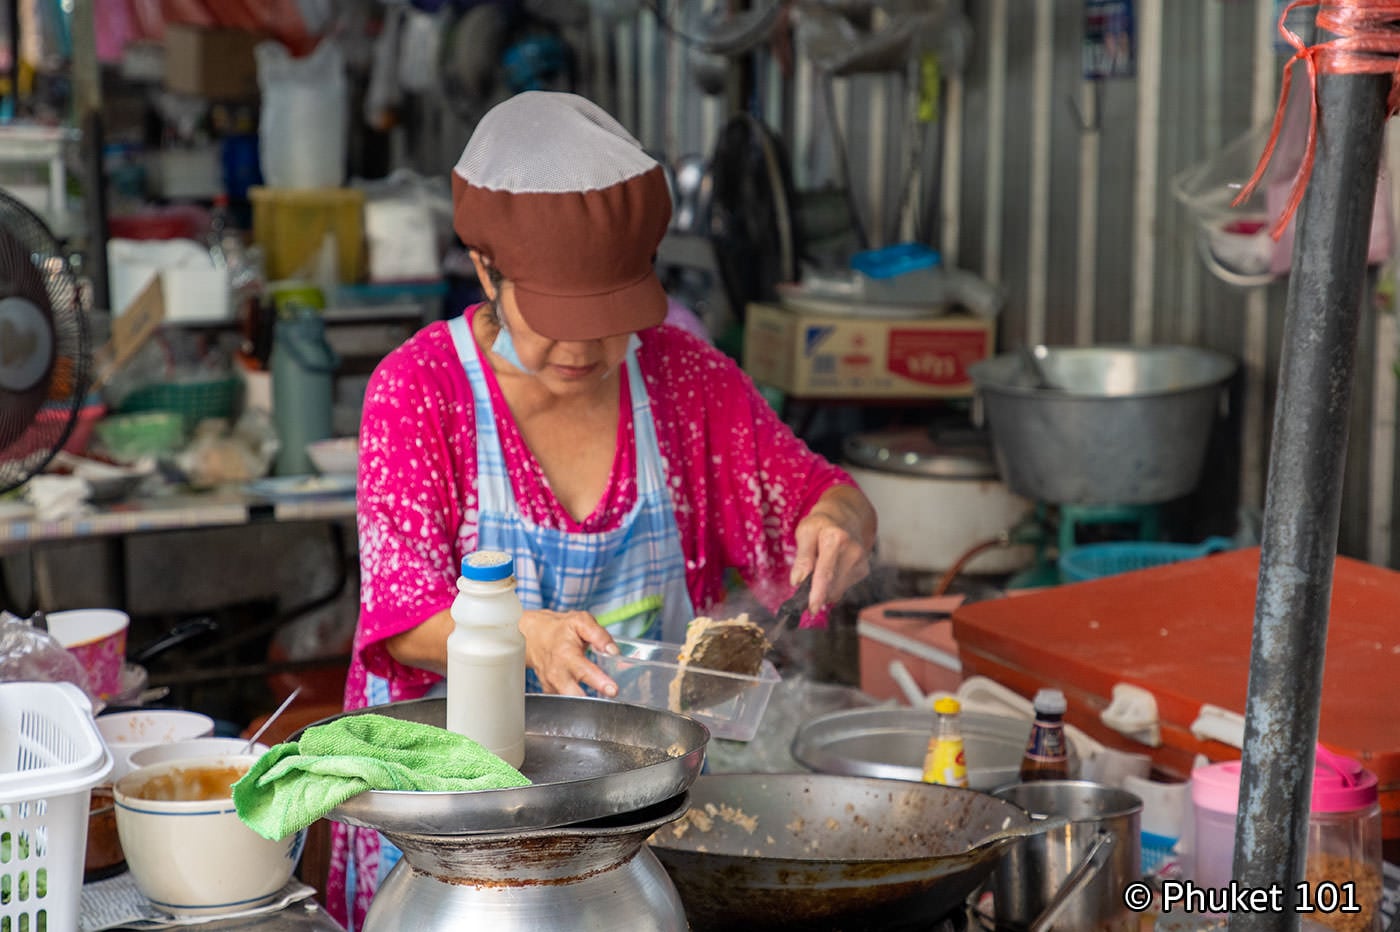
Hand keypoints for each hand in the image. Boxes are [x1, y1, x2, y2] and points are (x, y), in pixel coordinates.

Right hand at [518, 609, 619, 696]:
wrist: (533, 636)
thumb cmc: (559, 629)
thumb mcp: (581, 622)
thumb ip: (599, 635)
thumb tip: (613, 651)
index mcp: (566, 654)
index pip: (584, 671)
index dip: (600, 682)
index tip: (613, 690)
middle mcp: (557, 672)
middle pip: (574, 695)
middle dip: (592, 701)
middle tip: (609, 699)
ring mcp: (551, 684)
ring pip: (569, 702)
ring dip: (585, 704)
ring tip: (600, 701)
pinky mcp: (549, 691)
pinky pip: (564, 703)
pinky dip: (577, 703)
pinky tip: (587, 698)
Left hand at [791, 485, 876, 611]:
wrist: (846, 516)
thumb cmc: (822, 524)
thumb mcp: (805, 531)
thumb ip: (802, 557)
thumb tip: (797, 581)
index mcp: (836, 539)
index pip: (825, 572)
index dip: (817, 593)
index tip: (811, 608)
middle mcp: (853, 551)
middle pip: (831, 585)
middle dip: (815, 591)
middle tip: (804, 583)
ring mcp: (861, 562)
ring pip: (837, 590)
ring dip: (824, 588)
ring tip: (819, 568)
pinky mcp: (864, 570)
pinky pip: (843, 588)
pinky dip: (833, 584)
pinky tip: (832, 568)